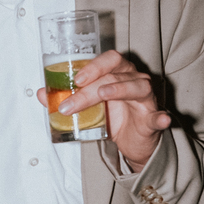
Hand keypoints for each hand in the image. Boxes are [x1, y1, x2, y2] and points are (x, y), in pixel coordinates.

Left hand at [38, 49, 169, 172]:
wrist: (133, 143)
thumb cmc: (113, 117)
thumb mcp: (88, 108)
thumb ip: (67, 98)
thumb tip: (42, 94)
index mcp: (119, 73)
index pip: (110, 60)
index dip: (94, 66)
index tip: (75, 80)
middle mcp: (135, 80)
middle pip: (117, 74)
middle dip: (92, 86)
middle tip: (73, 100)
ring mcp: (147, 99)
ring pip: (137, 87)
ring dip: (117, 90)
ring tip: (103, 94)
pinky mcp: (152, 119)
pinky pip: (158, 116)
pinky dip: (160, 118)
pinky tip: (161, 119)